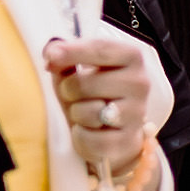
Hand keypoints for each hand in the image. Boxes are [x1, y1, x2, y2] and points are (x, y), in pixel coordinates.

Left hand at [43, 23, 168, 187]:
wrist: (115, 132)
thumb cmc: (94, 94)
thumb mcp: (78, 71)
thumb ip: (65, 58)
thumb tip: (51, 55)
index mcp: (130, 57)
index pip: (100, 49)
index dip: (72, 51)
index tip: (50, 56)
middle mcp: (139, 82)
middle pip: (85, 83)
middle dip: (68, 90)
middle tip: (73, 95)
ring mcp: (136, 113)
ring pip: (88, 112)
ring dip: (76, 114)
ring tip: (84, 113)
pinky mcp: (129, 141)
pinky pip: (90, 139)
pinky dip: (81, 138)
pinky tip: (90, 132)